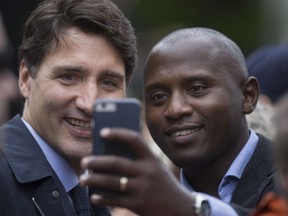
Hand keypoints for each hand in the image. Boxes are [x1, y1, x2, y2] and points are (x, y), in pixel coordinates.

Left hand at [79, 127, 194, 215]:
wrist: (181, 208)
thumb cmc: (163, 183)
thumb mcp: (155, 168)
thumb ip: (137, 161)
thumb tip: (108, 157)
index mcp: (151, 159)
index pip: (134, 140)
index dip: (117, 133)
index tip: (102, 131)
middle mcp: (146, 172)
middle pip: (116, 162)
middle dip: (97, 161)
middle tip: (84, 161)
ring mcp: (142, 189)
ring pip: (111, 182)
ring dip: (94, 179)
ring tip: (82, 178)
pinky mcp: (138, 205)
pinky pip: (114, 200)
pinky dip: (102, 198)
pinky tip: (94, 196)